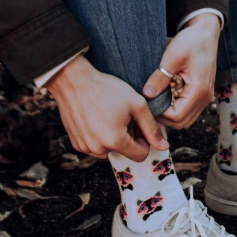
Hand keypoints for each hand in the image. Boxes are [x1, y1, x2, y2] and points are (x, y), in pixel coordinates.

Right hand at [45, 55, 168, 160]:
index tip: (138, 124)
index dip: (144, 140)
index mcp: (115, 141)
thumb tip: (164, 147)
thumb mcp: (137, 105)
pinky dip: (100, 137)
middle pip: (125, 153)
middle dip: (129, 138)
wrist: (73, 80)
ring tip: (110, 117)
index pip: (141, 155)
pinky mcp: (76, 144)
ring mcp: (85, 148)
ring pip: (110, 151)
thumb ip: (152, 128)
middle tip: (124, 117)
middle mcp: (98, 149)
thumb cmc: (107, 89)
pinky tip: (97, 119)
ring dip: (114, 139)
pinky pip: (95, 147)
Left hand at [142, 12, 220, 129]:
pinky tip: (164, 97)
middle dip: (163, 117)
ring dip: (169, 115)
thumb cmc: (191, 41)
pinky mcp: (201, 94)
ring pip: (185, 119)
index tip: (147, 102)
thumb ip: (160, 77)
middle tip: (148, 104)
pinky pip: (188, 111)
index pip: (177, 117)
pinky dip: (175, 109)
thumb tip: (146, 95)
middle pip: (181, 123)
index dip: (160, 114)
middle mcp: (205, 98)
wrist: (206, 32)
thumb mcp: (173, 56)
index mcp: (199, 91)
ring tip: (155, 101)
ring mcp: (204, 98)